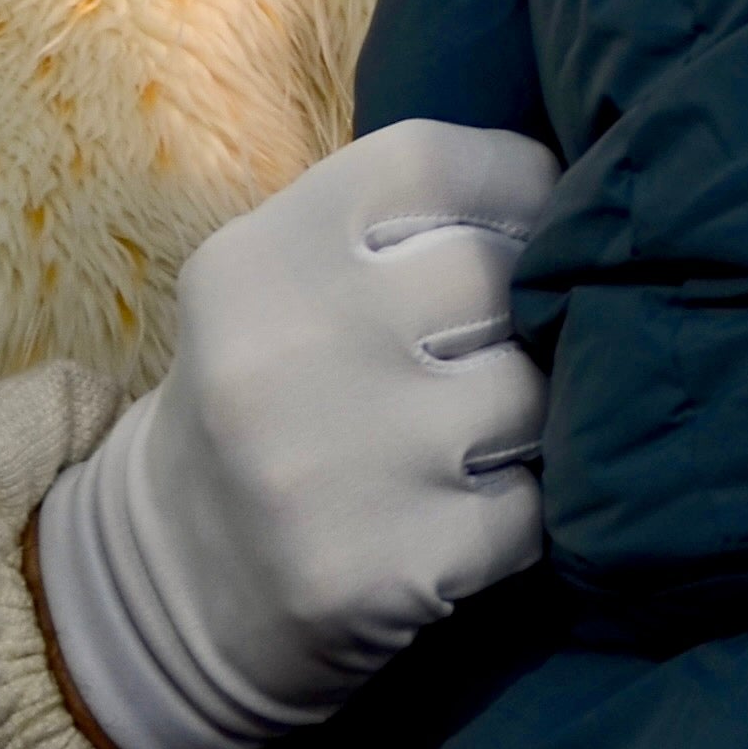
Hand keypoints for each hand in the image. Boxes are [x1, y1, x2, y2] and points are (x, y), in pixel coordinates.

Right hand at [31, 120, 560, 748]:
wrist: (170, 586)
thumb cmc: (270, 402)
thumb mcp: (285, 286)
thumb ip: (399, 229)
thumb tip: (577, 195)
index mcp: (256, 261)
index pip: (434, 162)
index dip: (513, 185)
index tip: (535, 220)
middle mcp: (285, 352)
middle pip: (499, 275)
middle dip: (529, 307)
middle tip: (503, 344)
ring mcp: (333, 470)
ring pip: (533, 395)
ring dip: (535, 416)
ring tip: (477, 436)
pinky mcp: (386, 570)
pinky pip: (534, 509)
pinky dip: (523, 510)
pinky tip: (464, 514)